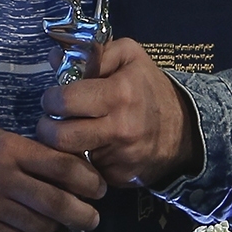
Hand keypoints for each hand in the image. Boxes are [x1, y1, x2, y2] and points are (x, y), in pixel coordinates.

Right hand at [0, 124, 105, 231]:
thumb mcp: (1, 138)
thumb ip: (33, 153)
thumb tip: (71, 171)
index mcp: (11, 150)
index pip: (61, 166)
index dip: (87, 180)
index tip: (99, 189)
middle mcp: (4, 180)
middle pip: (56, 202)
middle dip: (82, 214)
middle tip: (93, 218)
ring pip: (41, 226)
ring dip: (59, 229)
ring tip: (66, 226)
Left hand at [36, 39, 203, 188]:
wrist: (183, 131)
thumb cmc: (149, 89)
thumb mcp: (130, 57)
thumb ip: (94, 54)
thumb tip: (56, 57)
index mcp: (120, 94)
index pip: (65, 101)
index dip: (53, 98)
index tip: (55, 98)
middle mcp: (120, 128)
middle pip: (60, 136)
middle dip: (47, 128)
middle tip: (53, 120)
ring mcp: (120, 157)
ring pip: (67, 157)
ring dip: (59, 148)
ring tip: (65, 135)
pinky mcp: (118, 178)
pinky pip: (84, 171)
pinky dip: (79, 162)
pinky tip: (87, 150)